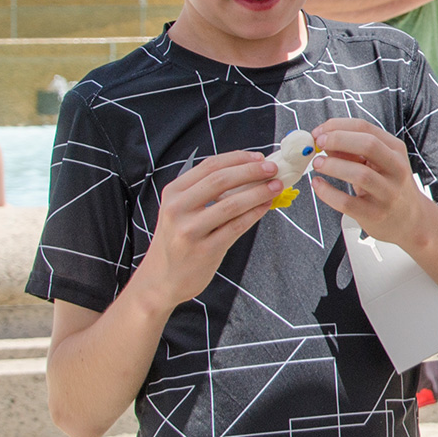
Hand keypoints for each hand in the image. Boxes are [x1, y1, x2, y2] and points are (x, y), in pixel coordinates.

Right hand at [134, 152, 278, 310]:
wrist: (160, 279)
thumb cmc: (177, 239)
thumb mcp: (180, 210)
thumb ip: (206, 191)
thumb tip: (249, 173)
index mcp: (173, 192)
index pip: (209, 166)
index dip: (238, 158)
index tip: (259, 157)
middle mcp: (178, 209)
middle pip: (221, 180)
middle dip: (252, 171)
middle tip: (273, 169)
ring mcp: (190, 230)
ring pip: (232, 204)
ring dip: (259, 192)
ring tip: (276, 186)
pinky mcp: (204, 250)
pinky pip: (236, 227)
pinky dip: (255, 213)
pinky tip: (266, 206)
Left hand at [309, 118, 429, 246]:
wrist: (410, 220)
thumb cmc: (390, 186)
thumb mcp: (379, 163)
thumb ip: (354, 151)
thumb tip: (324, 140)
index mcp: (395, 150)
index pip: (365, 127)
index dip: (338, 126)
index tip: (319, 131)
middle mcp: (396, 169)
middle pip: (368, 145)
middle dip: (337, 140)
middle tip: (318, 144)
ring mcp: (388, 193)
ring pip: (360, 174)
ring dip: (332, 165)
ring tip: (317, 164)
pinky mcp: (375, 214)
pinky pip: (347, 202)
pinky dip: (328, 192)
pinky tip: (318, 185)